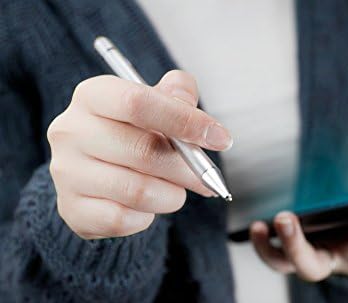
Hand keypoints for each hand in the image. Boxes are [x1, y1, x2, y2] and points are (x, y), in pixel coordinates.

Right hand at [48, 70, 231, 238]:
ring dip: (172, 195)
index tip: (220, 139)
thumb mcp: (157, 104)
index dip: (185, 121)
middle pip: (144, 151)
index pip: (138, 103)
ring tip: (176, 190)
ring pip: (139, 190)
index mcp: (92, 96)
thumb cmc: (134, 132)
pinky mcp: (71, 209)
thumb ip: (178, 96)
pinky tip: (148, 206)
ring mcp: (66, 173)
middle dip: (188, 168)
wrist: (97, 172)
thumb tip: (196, 113)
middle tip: (207, 177)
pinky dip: (148, 216)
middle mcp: (70, 131)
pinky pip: (125, 219)